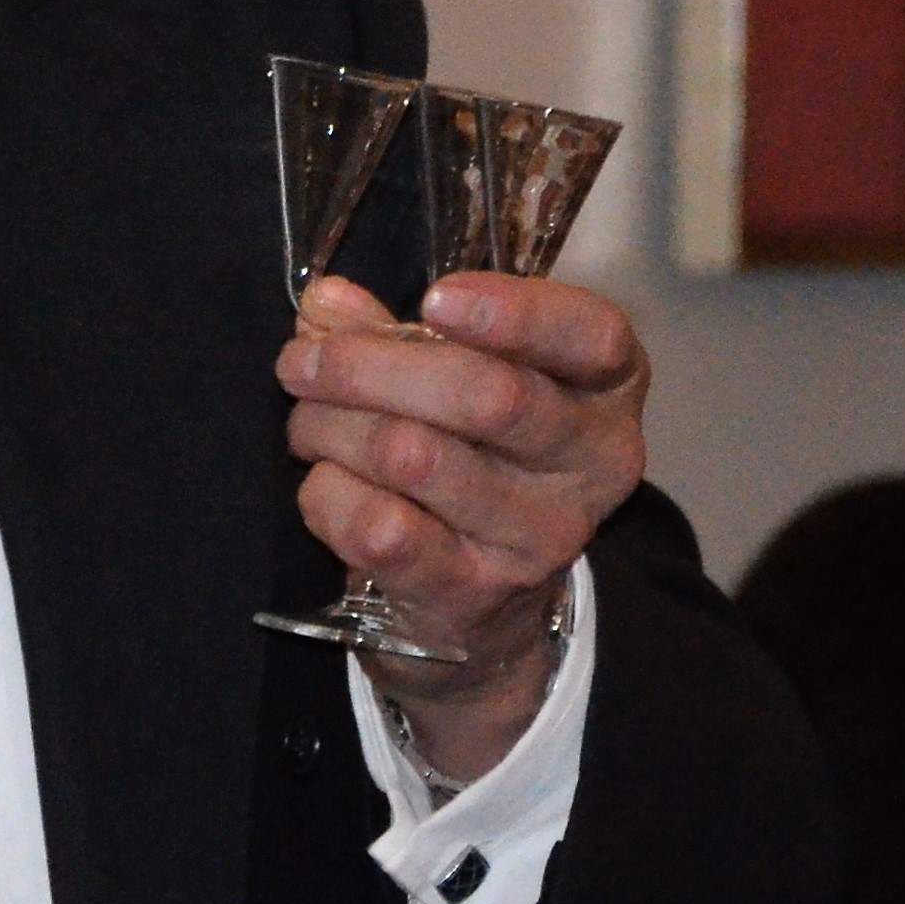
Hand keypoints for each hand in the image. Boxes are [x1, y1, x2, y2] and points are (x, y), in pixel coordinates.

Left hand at [280, 272, 646, 774]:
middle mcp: (592, 462)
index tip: (435, 299)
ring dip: (331, 427)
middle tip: (300, 362)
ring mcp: (541, 535)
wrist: (484, 604)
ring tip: (307, 424)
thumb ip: (393, 332)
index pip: (593, 336)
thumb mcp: (455, 380)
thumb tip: (325, 301)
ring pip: (412, 455)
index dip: (515, 312)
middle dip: (366, 366)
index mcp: (604, 388)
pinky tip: (324, 481)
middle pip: (485, 395)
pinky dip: (326, 492)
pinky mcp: (476, 589)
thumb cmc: (472, 455)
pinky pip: (376, 526)